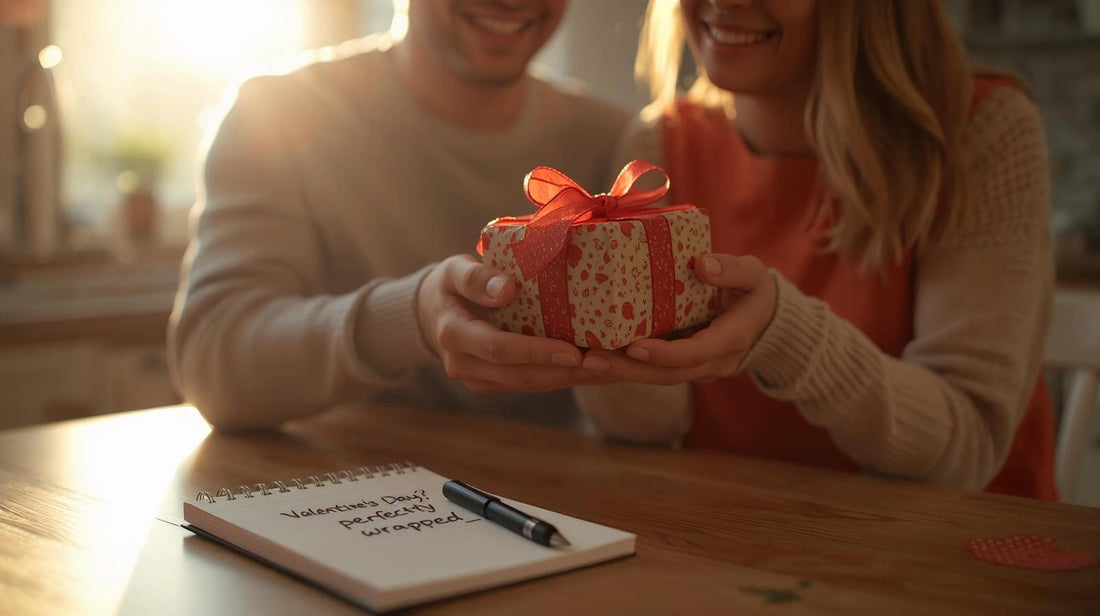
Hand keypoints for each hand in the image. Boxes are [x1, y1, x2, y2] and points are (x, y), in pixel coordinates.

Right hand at [418, 255, 610, 392]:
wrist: (431, 313)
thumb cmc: (451, 285)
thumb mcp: (455, 270)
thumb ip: (476, 278)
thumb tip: (506, 290)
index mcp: (454, 334)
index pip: (499, 348)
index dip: (536, 352)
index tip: (573, 351)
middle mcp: (463, 365)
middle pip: (519, 375)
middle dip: (562, 372)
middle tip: (603, 364)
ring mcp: (478, 380)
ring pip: (528, 384)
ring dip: (567, 379)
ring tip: (606, 369)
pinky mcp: (492, 385)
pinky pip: (528, 384)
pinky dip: (559, 377)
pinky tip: (590, 371)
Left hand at [580, 254, 777, 384]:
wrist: (767, 322)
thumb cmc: (756, 291)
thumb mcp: (754, 274)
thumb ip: (732, 269)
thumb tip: (702, 264)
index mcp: (731, 339)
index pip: (696, 353)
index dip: (666, 353)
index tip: (635, 347)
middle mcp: (713, 362)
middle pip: (668, 375)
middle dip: (628, 371)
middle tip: (590, 361)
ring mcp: (698, 369)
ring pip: (657, 378)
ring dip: (621, 373)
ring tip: (584, 362)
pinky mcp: (683, 366)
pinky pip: (654, 371)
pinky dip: (626, 368)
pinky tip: (594, 359)